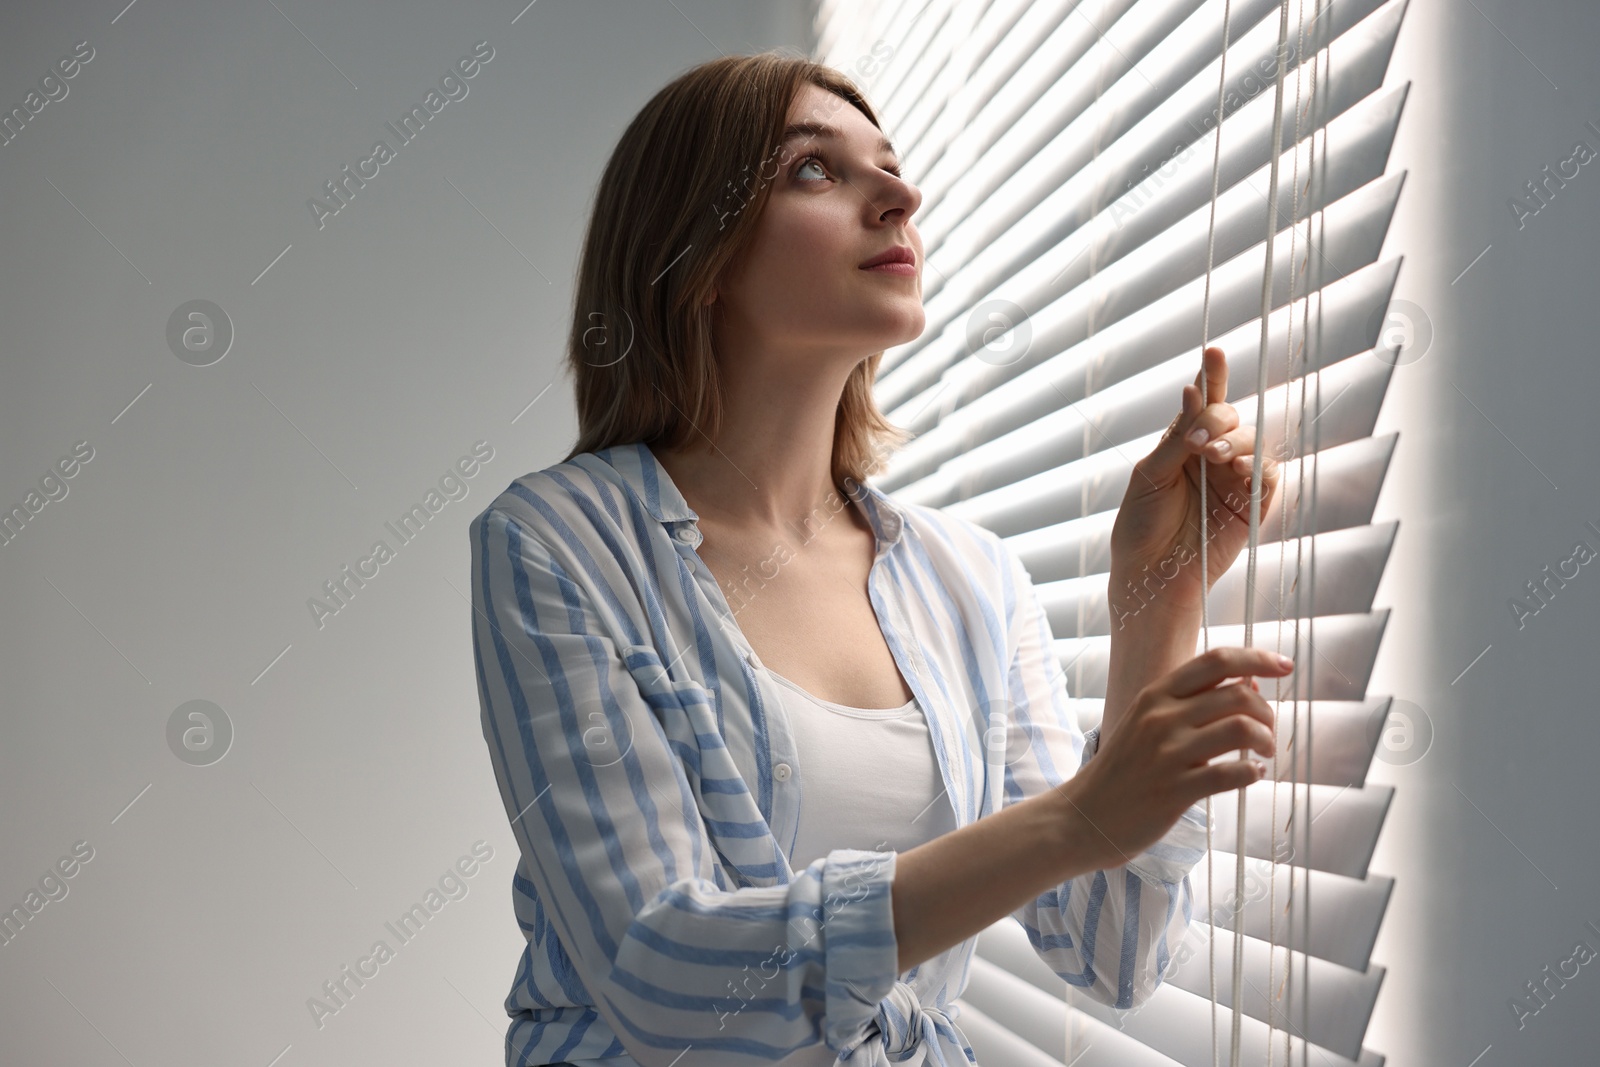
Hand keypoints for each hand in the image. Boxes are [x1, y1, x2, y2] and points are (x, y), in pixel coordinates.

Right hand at [1053, 646, 1291, 870]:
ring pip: (1240, 730)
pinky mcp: (1176, 791)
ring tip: (1264, 753)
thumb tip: (1250, 685)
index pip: (1216, 661)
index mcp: (1156, 695)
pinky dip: (1252, 772)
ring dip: (1265, 739)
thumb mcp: (1147, 722)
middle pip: (1237, 695)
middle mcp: (1161, 718)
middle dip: (1266, 712)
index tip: (1284, 665)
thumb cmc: (1123, 768)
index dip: (1257, 659)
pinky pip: (1232, 774)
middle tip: (1268, 731)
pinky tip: (1252, 775)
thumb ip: (1192, 702)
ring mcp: (1168, 754)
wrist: (1085, 816)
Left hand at [1109, 346, 1279, 622]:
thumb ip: (1177, 437)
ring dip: (1235, 441)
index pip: (1203, 404)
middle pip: (1231, 418)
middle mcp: (1211, 458)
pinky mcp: (1252, 506)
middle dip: (1217, 420)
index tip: (1213, 351)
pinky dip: (1256, 465)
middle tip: (1197, 442)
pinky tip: (1237, 468)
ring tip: (1212, 456)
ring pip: (1252, 442)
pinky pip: (1268, 476)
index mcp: (1183, 445)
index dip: (1213, 376)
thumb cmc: (1141, 526)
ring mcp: (1233, 480)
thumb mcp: (1150, 475)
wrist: (1151, 576)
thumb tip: (1193, 390)